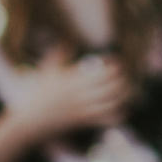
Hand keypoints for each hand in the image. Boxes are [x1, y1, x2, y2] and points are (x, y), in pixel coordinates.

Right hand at [16, 56, 132, 140]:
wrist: (32, 120)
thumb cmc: (39, 94)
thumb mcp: (47, 72)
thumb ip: (58, 55)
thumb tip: (66, 40)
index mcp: (72, 79)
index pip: (98, 70)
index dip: (112, 64)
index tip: (118, 60)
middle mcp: (79, 93)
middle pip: (109, 85)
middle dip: (121, 78)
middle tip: (127, 74)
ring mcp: (82, 108)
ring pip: (110, 101)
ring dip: (122, 96)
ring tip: (129, 90)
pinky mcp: (82, 121)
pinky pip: (104, 118)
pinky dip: (116, 115)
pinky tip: (123, 111)